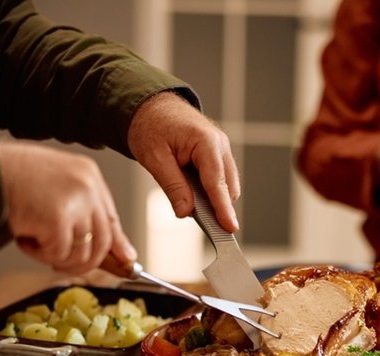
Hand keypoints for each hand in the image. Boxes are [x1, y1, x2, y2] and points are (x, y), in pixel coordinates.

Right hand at [0, 140, 135, 274]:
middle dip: (85, 262)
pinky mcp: (58, 220)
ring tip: (35, 242)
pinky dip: (39, 254)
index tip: (124, 260)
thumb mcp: (55, 186)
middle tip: (63, 264)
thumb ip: (83, 210)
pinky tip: (25, 238)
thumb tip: (118, 248)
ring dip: (56, 257)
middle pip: (103, 241)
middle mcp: (88, 188)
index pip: (111, 218)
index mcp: (89, 175)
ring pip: (81, 253)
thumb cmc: (10, 176)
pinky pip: (58, 254)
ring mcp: (76, 203)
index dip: (117, 244)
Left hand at [127, 91, 240, 231]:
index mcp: (206, 141)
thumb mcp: (154, 158)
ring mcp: (221, 148)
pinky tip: (194, 193)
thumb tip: (187, 212)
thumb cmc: (150, 125)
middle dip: (219, 207)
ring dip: (214, 198)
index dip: (223, 208)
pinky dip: (210, 189)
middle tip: (205, 226)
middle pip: (228, 186)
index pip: (217, 182)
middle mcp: (219, 144)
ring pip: (226, 184)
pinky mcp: (217, 153)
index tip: (230, 228)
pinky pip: (220, 177)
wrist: (149, 104)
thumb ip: (173, 186)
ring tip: (191, 204)